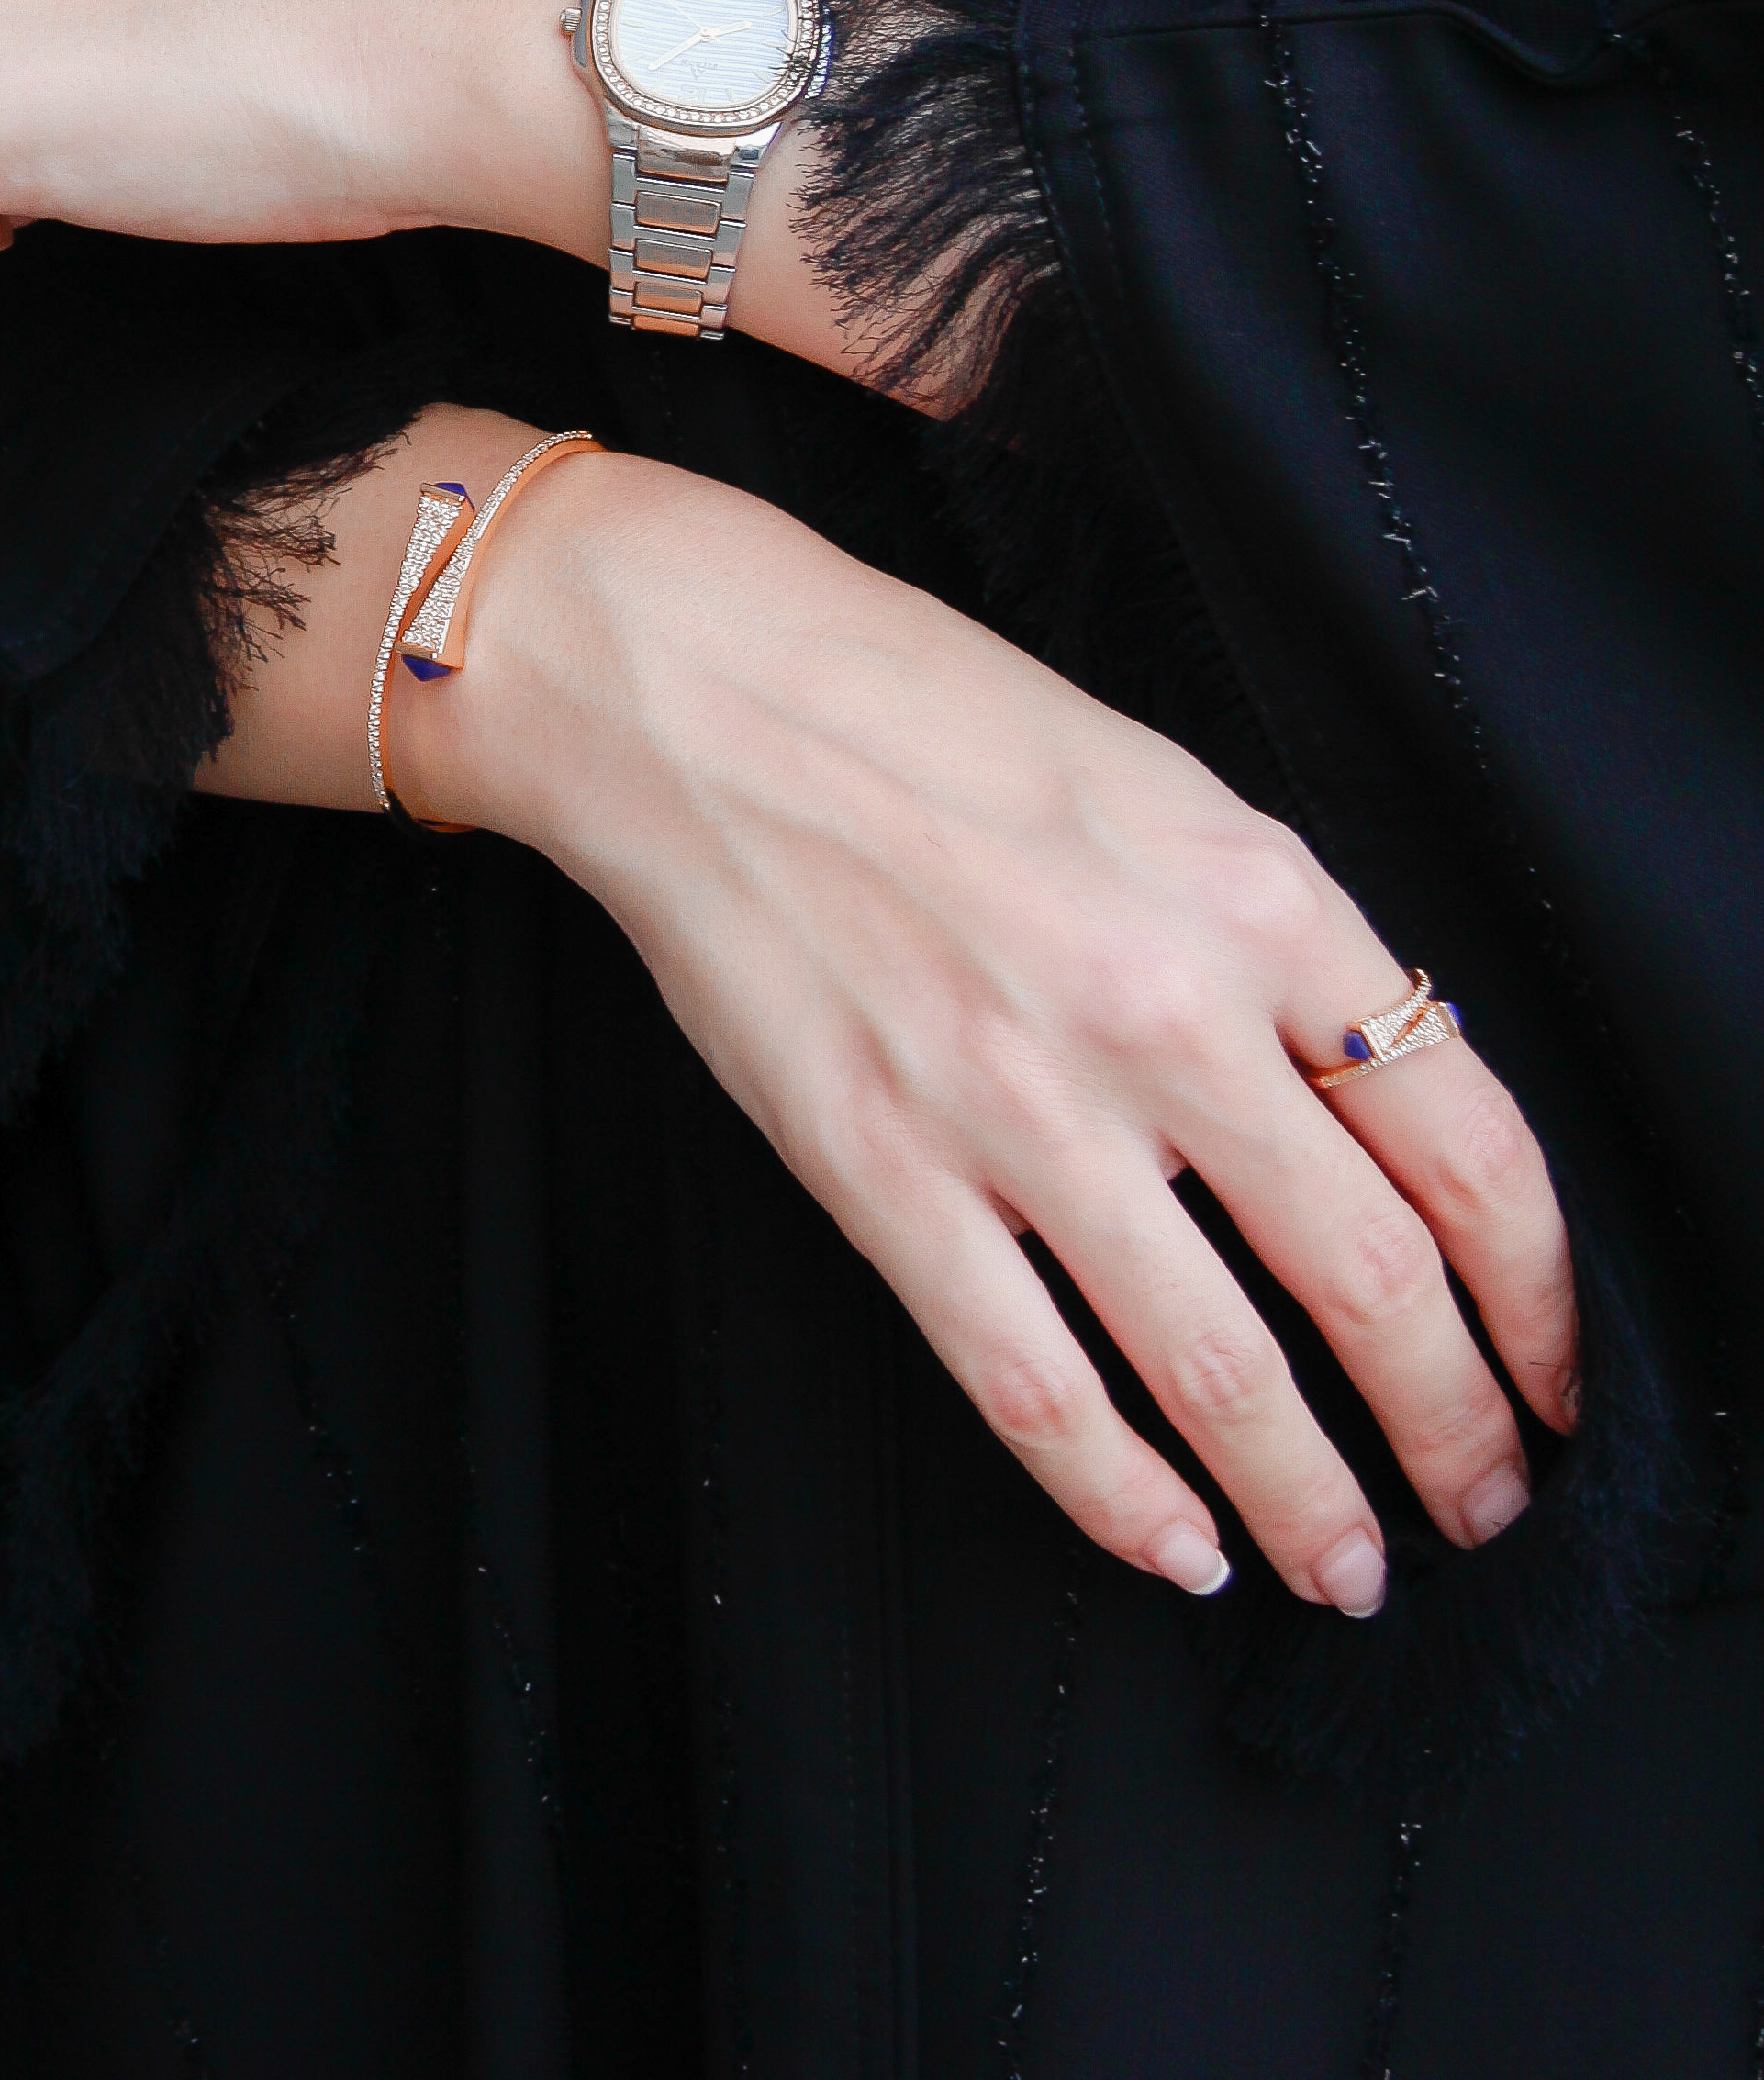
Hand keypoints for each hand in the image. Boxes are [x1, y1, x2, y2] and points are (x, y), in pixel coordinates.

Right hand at [388, 448, 1576, 1610]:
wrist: (701, 693)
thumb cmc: (924, 718)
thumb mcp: (1164, 792)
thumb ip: (1278, 949)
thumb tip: (1375, 1116)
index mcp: (1256, 899)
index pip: (1471, 1146)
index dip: (1542, 1300)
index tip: (1552, 1371)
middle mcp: (1162, 1011)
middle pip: (1376, 1285)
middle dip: (1455, 1431)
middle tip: (1480, 1498)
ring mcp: (1020, 1106)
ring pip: (1225, 1374)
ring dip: (1314, 1503)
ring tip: (1347, 1561)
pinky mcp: (886, 1172)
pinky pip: (1038, 1389)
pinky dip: (1126, 1500)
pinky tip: (1175, 1540)